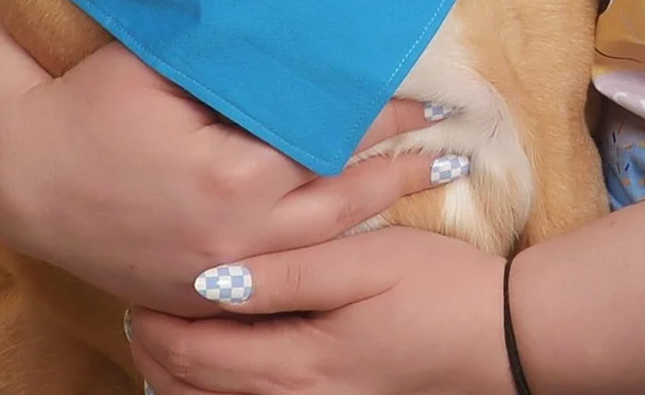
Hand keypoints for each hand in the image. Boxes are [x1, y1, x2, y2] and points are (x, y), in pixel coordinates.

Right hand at [0, 43, 448, 313]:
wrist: (21, 177)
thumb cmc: (89, 105)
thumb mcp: (162, 65)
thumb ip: (236, 56)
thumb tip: (304, 28)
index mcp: (230, 176)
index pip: (331, 143)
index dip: (384, 121)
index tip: (431, 99)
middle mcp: (234, 235)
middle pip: (341, 202)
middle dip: (400, 174)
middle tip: (454, 150)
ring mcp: (216, 273)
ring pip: (317, 246)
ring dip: (373, 214)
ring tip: (424, 185)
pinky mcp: (198, 291)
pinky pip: (278, 273)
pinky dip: (321, 250)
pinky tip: (354, 231)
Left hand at [129, 228, 512, 394]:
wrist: (503, 339)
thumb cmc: (438, 290)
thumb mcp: (366, 262)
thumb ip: (289, 273)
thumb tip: (212, 278)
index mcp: (295, 364)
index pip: (194, 353)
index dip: (157, 320)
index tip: (141, 280)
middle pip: (194, 389)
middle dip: (158, 349)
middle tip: (142, 304)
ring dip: (180, 375)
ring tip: (167, 332)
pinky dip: (219, 391)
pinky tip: (219, 367)